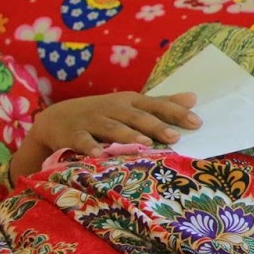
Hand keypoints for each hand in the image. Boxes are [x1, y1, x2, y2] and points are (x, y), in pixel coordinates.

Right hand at [10, 91, 200, 177]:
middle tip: (175, 137)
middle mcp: (112, 108)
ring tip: (144, 144)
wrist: (56, 119)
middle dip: (155, 126)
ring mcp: (91, 120)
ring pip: (111, 127)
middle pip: (136, 116)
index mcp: (129, 102)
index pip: (156, 106)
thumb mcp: (131, 106)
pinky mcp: (72, 133)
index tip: (197, 123)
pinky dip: (90, 147)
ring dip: (127, 135)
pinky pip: (82, 140)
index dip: (175, 113)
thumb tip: (194, 98)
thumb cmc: (103, 114)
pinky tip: (100, 155)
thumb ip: (161, 104)